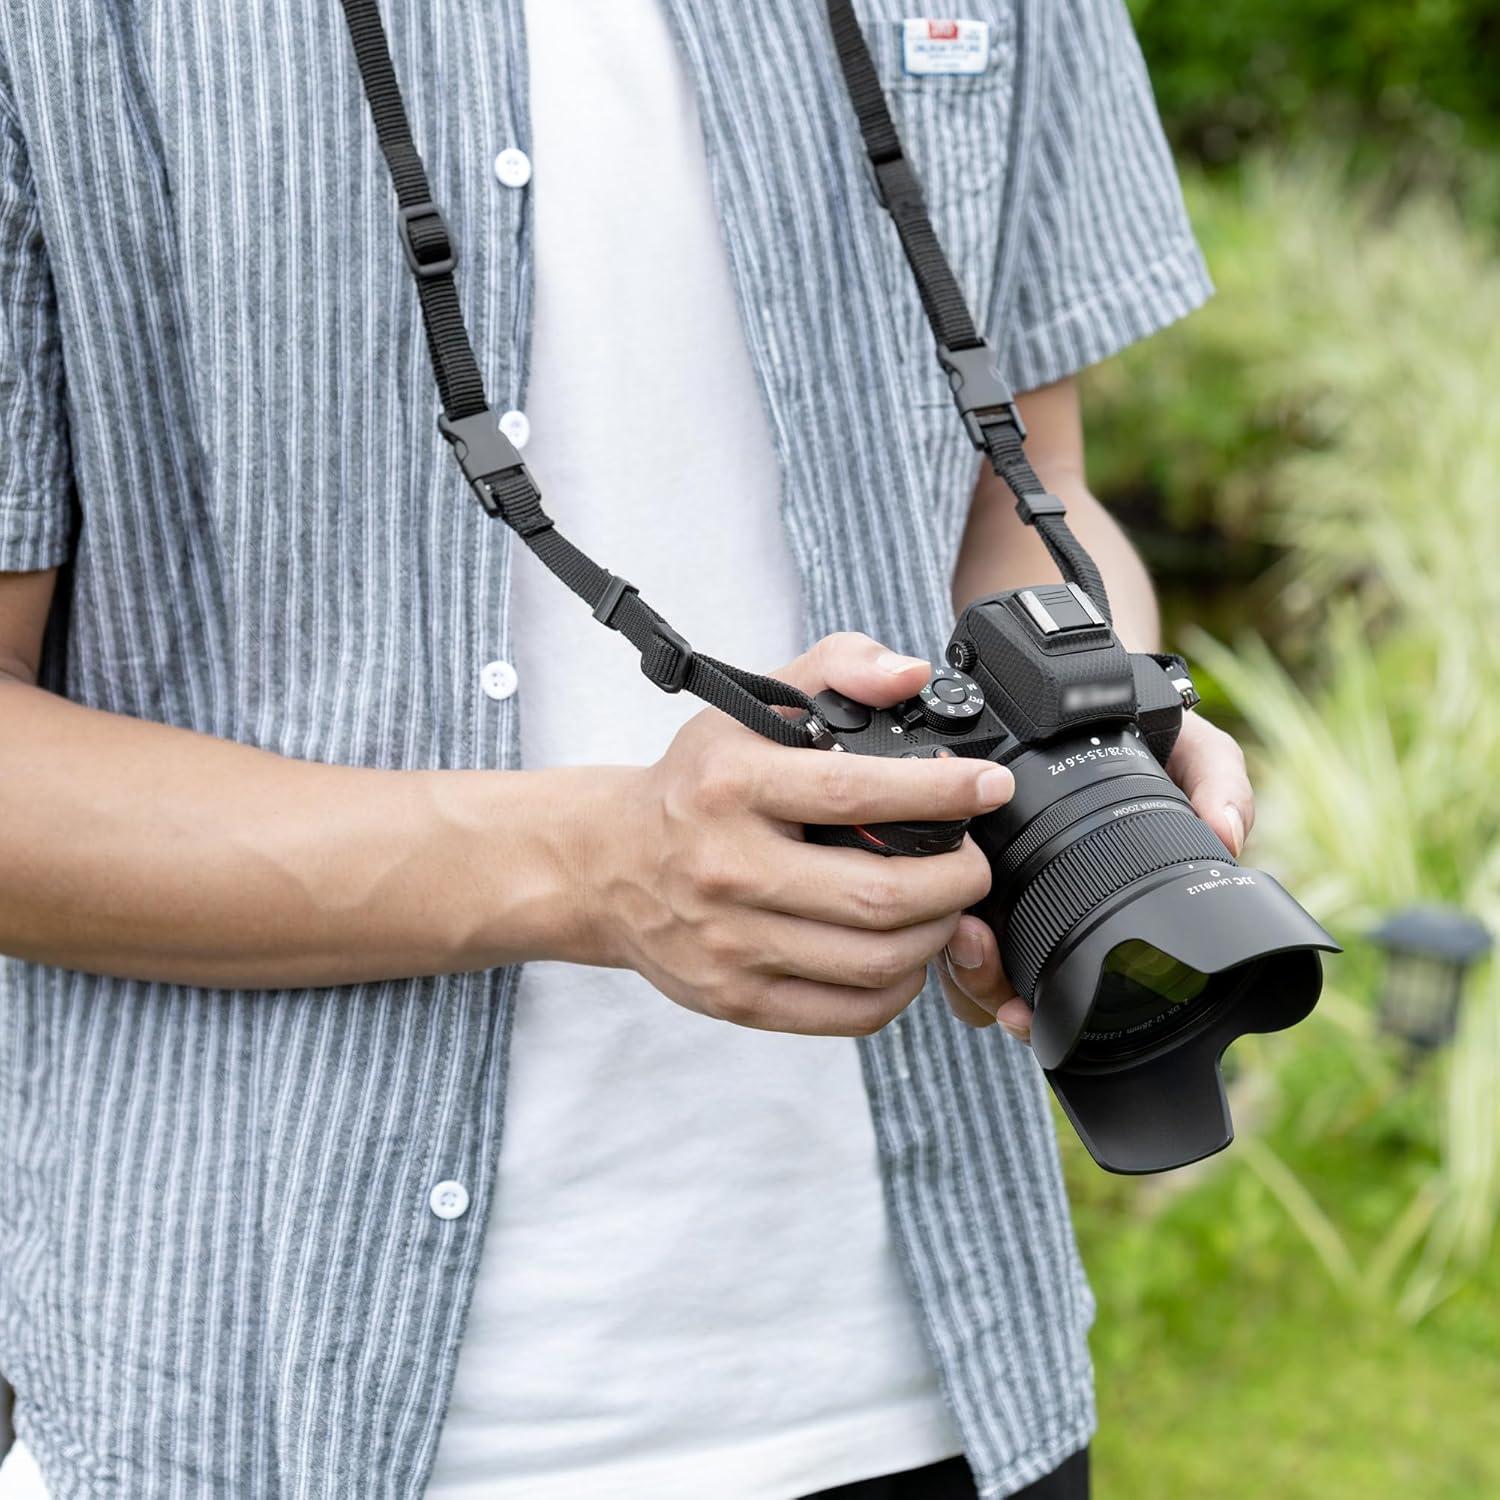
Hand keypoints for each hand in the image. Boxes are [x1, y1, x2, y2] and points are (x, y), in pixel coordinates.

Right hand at [583, 633, 1012, 1035]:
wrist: (607, 865)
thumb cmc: (696, 784)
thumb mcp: (749, 706)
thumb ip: (837, 667)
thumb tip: (912, 676)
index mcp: (731, 785)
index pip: (856, 791)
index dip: (942, 793)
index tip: (988, 788)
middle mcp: (726, 868)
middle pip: (878, 895)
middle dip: (956, 880)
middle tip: (974, 862)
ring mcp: (729, 944)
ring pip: (873, 962)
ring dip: (936, 934)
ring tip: (946, 905)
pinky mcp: (736, 999)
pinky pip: (849, 1012)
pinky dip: (899, 986)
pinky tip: (904, 952)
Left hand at [938, 710, 1255, 1038]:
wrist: (1093, 684)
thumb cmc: (1145, 732)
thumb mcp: (1194, 752)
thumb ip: (1220, 787)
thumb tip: (1228, 834)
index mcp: (1081, 907)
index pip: (1049, 988)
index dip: (1032, 1013)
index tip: (1023, 1012)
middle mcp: (1030, 908)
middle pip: (992, 987)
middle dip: (982, 986)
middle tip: (980, 952)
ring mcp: (987, 886)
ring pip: (955, 959)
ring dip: (955, 957)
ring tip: (965, 929)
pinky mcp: (949, 857)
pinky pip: (930, 904)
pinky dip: (932, 913)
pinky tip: (941, 891)